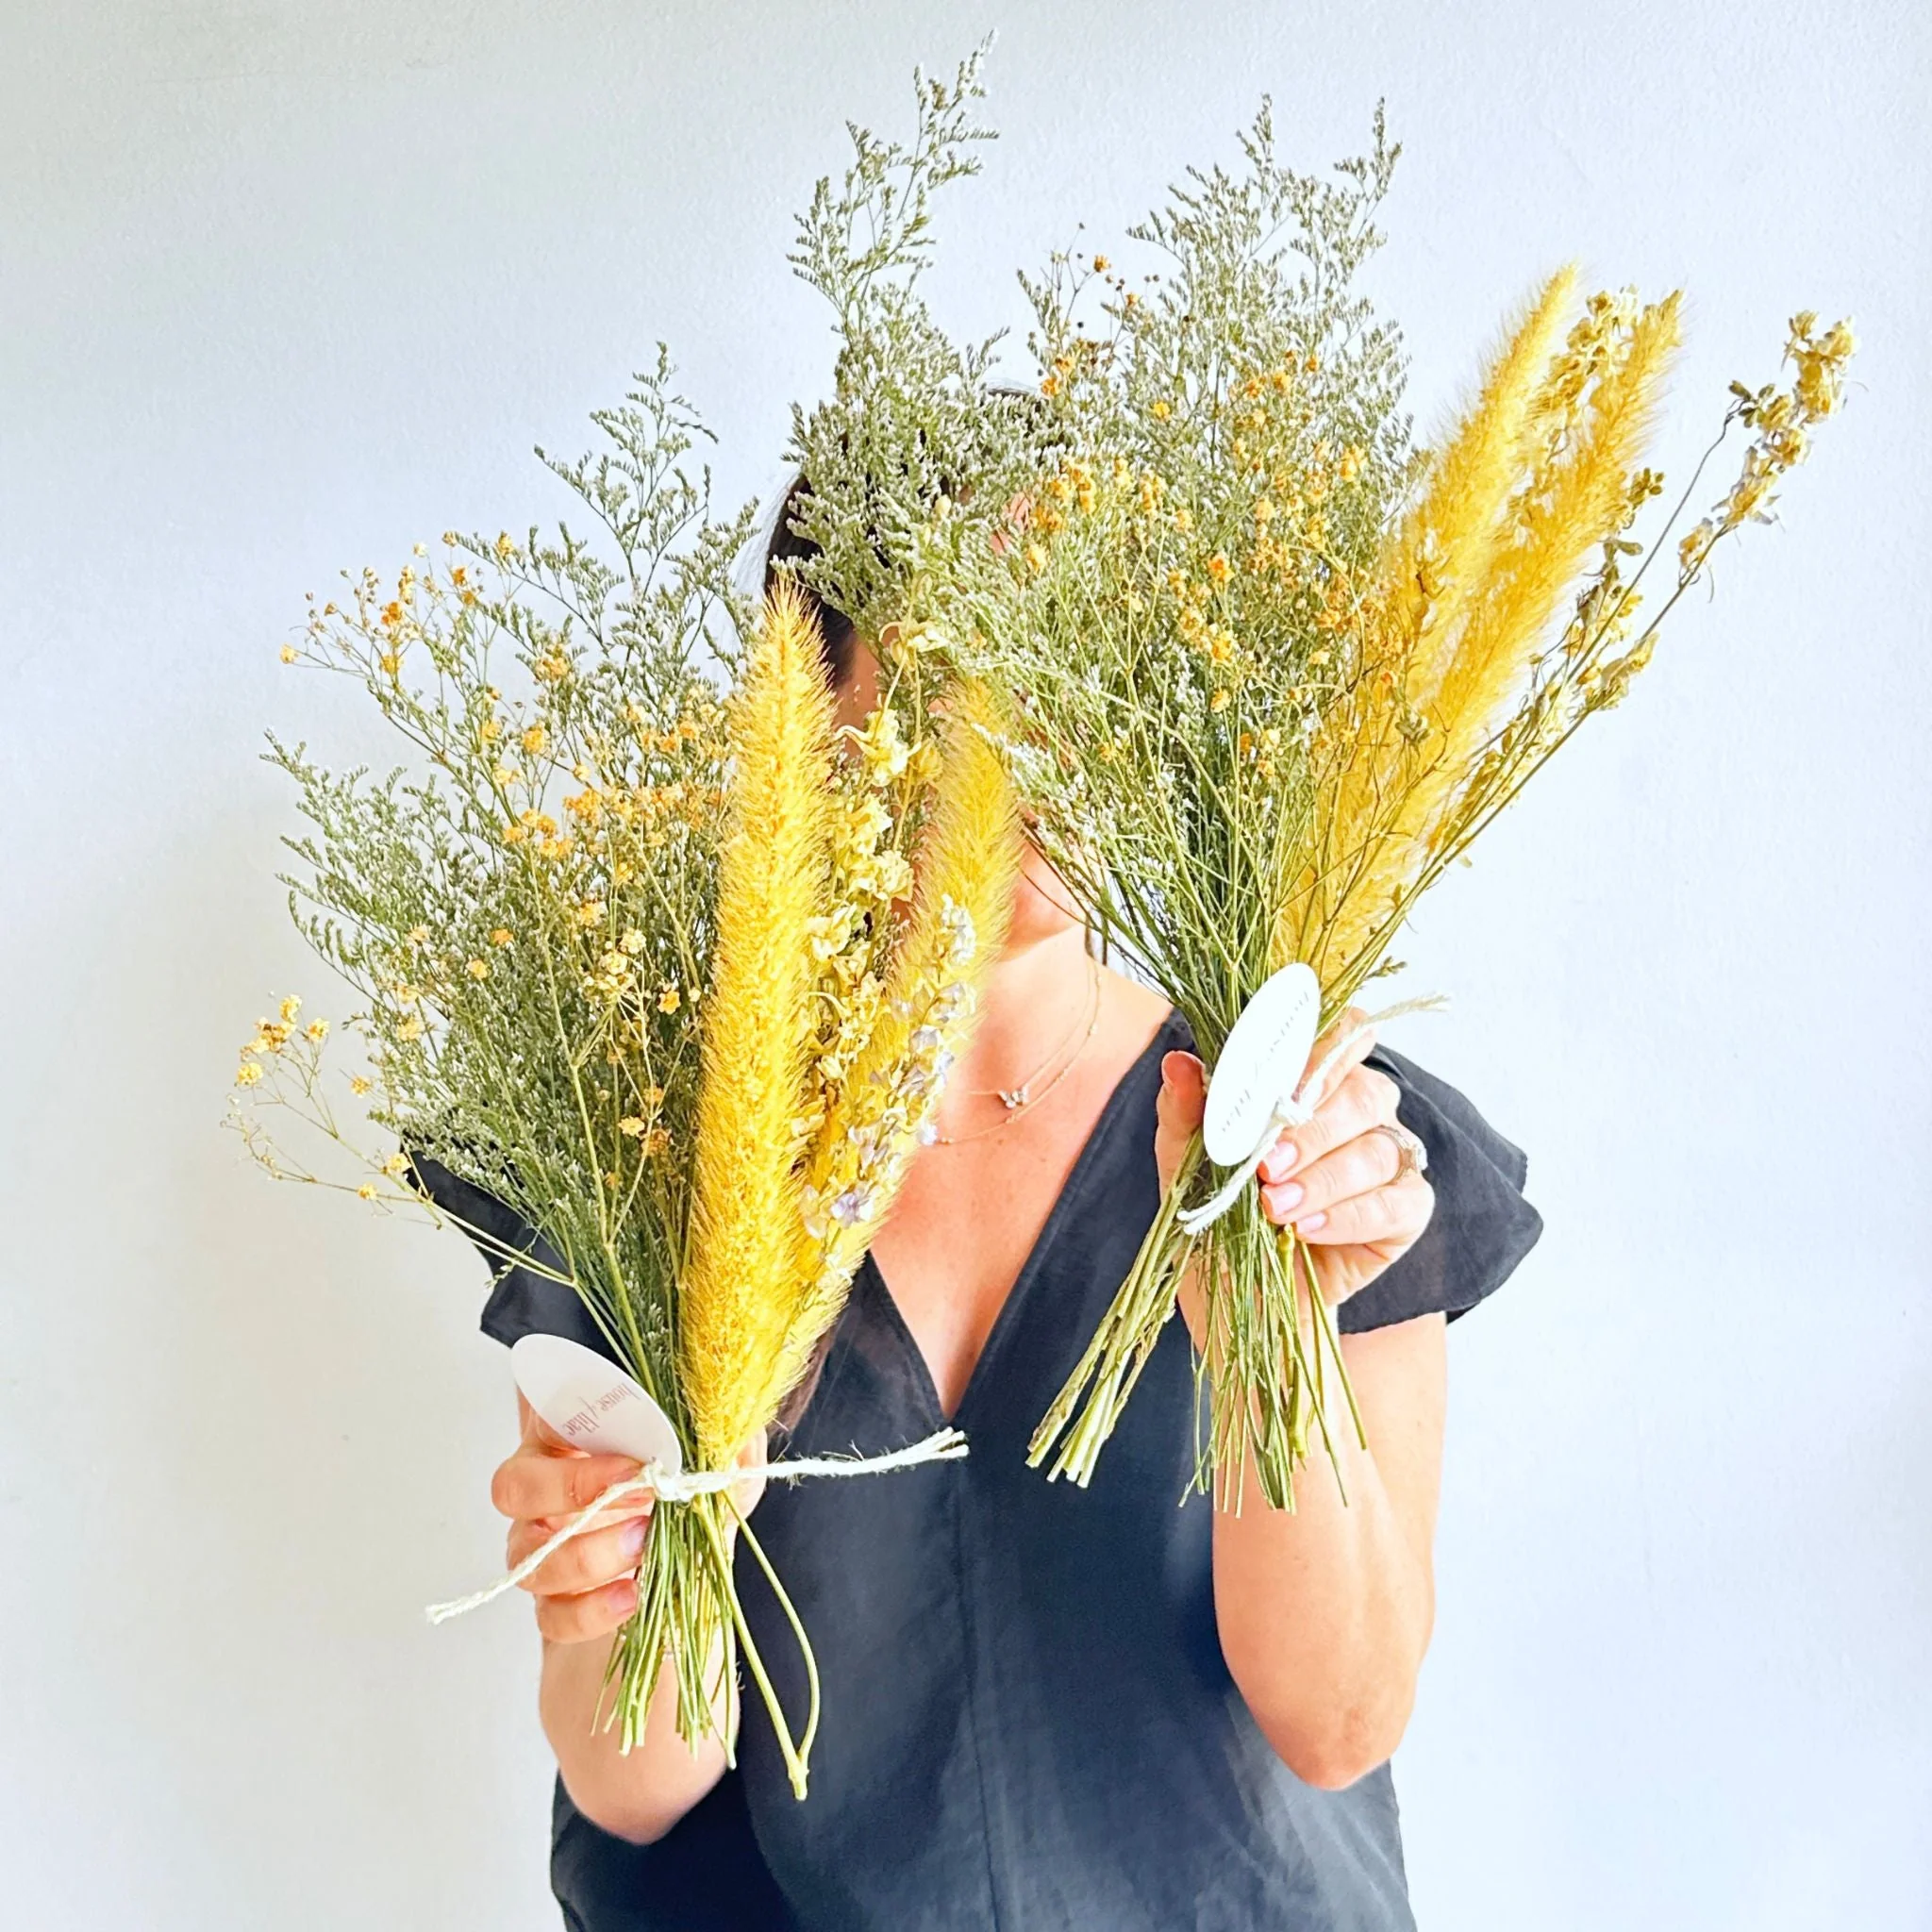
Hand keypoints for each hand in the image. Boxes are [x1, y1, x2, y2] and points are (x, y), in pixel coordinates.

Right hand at [490, 1399, 766, 1644]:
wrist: (687, 1574)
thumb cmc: (685, 1503)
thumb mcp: (716, 1466)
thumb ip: (725, 1443)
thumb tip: (736, 1431)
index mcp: (570, 1440)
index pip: (544, 1416)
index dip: (568, 1420)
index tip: (633, 1451)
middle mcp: (543, 1492)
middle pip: (513, 1486)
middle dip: (570, 1488)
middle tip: (638, 1491)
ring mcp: (540, 1550)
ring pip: (528, 1555)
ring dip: (587, 1553)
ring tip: (642, 1545)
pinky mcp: (553, 1604)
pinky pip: (550, 1614)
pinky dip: (589, 1610)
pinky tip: (629, 1596)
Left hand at [1155, 1006, 1435, 1337]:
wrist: (1237, 1310)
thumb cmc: (1216, 1230)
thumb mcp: (1185, 1172)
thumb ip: (1186, 1116)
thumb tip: (1178, 1063)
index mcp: (1308, 1086)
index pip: (1340, 1034)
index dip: (1319, 1045)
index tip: (1275, 1079)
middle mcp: (1356, 1114)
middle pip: (1363, 1090)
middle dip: (1311, 1126)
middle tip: (1265, 1164)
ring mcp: (1387, 1162)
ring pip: (1380, 1145)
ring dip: (1324, 1177)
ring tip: (1276, 1207)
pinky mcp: (1405, 1213)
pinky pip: (1399, 1201)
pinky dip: (1349, 1214)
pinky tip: (1306, 1231)